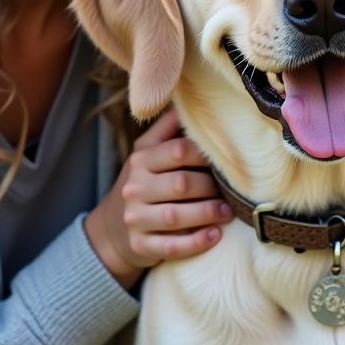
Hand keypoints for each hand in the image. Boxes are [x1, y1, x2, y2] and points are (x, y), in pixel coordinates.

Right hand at [84, 109, 232, 288]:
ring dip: (208, 214)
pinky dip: (196, 242)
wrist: (111, 229)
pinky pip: (171, 247)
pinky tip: (215, 236)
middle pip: (181, 184)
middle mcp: (134, 188)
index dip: (206, 155)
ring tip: (228, 212)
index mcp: (141, 159)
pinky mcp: (140, 246)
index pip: (178, 151)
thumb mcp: (148, 151)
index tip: (228, 159)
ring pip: (176, 217)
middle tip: (233, 191)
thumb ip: (168, 128)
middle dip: (211, 187)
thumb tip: (191, 97)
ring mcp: (135, 219)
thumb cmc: (143, 182)